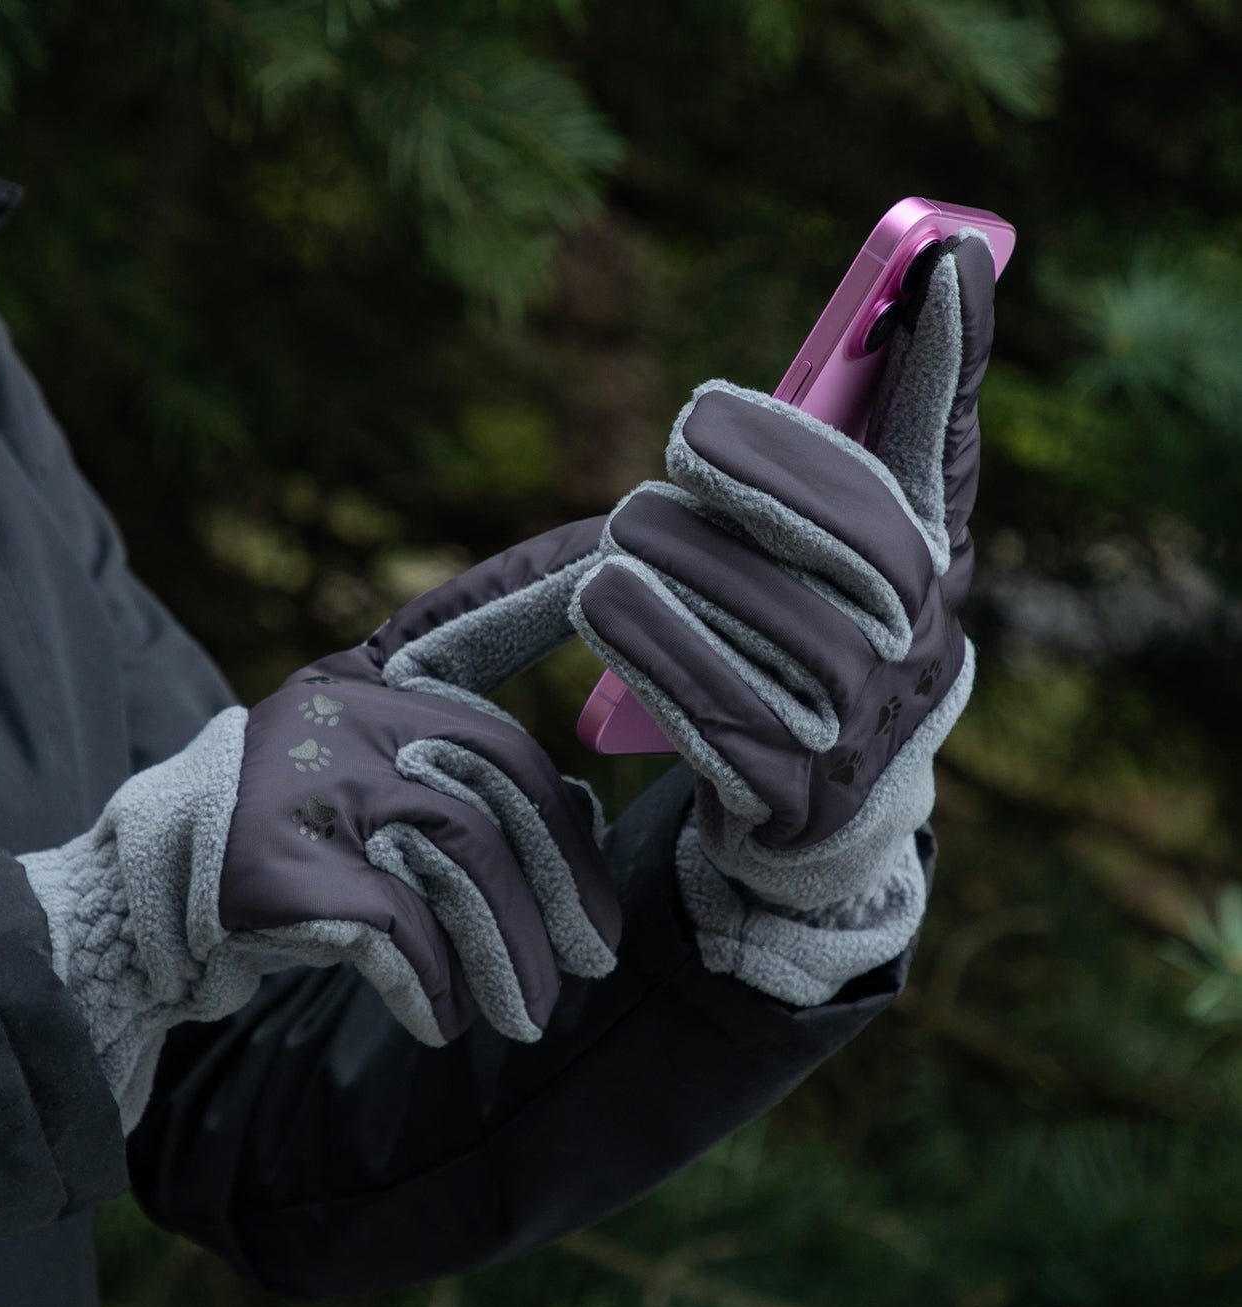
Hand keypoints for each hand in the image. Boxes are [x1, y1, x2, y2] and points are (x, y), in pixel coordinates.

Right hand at [22, 520, 620, 1130]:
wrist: (146, 911)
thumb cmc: (297, 853)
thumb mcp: (372, 790)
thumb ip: (464, 783)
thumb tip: (587, 823)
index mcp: (367, 682)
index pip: (470, 614)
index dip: (543, 574)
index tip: (622, 531)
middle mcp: (338, 709)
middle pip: (502, 776)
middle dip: (562, 881)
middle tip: (599, 961)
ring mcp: (303, 778)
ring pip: (463, 859)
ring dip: (510, 956)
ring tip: (529, 1016)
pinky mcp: (275, 862)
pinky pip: (400, 927)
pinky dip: (435, 985)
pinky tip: (441, 1020)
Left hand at [568, 235, 994, 1000]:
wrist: (825, 799)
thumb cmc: (819, 635)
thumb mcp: (845, 540)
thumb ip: (863, 431)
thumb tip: (938, 267)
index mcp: (927, 568)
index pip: (943, 461)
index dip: (950, 365)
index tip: (942, 258)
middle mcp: (913, 648)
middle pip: (854, 551)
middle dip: (764, 480)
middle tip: (679, 442)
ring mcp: (859, 730)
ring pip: (784, 635)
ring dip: (692, 569)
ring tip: (625, 527)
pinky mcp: (790, 794)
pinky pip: (722, 719)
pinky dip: (657, 653)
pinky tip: (603, 603)